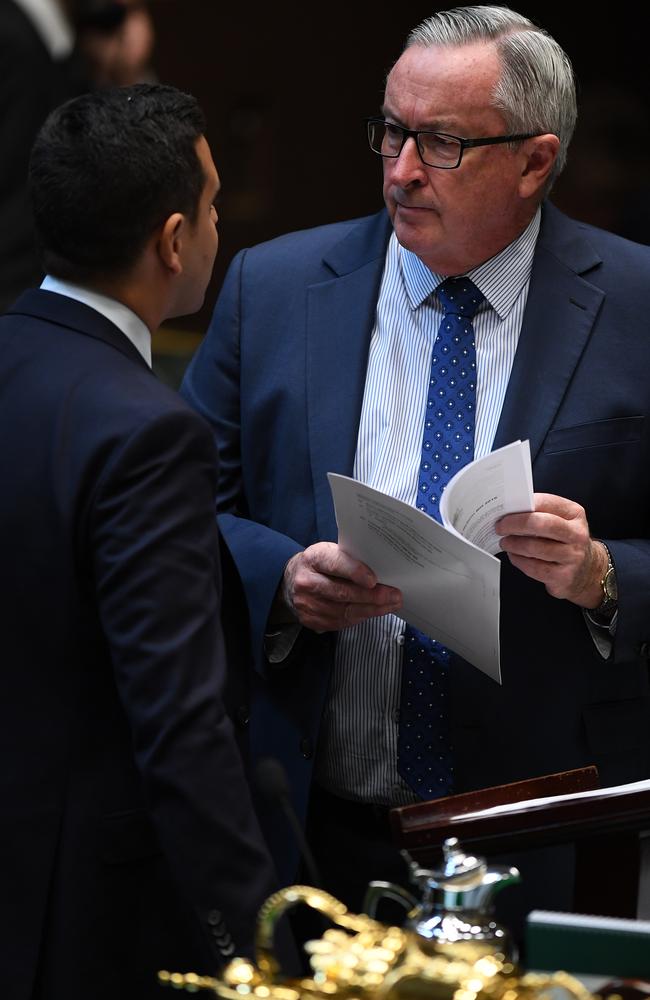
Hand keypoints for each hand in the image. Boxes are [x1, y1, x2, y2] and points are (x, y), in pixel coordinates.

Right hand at [281, 542, 402, 632]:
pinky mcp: (309, 619)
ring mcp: (306, 603)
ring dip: (371, 610)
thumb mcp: (330, 552)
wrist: (291, 581)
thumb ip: (350, 560)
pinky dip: (360, 617)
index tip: (374, 580)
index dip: (355, 572)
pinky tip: (373, 612)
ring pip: (343, 611)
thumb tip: (382, 571)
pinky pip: (340, 622)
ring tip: (391, 605)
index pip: (334, 564)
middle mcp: (306, 581)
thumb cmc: (320, 565)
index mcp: (313, 558)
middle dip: (372, 596)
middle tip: (394, 596)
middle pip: (342, 592)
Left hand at [496, 493, 607, 607]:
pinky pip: (534, 567)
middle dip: (515, 524)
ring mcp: (572, 557)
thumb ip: (540, 513)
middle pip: (541, 524)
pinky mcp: (563, 576)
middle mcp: (577, 534)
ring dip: (513, 544)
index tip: (505, 509)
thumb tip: (510, 510)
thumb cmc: (565, 540)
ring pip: (534, 548)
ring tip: (504, 542)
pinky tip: (514, 556)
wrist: (587, 570)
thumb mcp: (561, 521)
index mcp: (575, 514)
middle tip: (500, 526)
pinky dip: (518, 560)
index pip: (546, 503)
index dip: (523, 505)